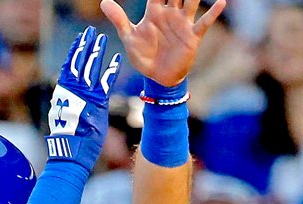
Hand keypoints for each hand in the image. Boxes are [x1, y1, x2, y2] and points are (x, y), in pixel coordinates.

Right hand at [45, 27, 120, 171]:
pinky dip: (110, 70)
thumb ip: (67, 102)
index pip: (69, 67)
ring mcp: (83, 96)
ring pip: (89, 68)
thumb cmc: (68, 138)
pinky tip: (116, 58)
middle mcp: (72, 91)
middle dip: (84, 46)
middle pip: (78, 62)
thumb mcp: (64, 116)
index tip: (79, 40)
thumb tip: (62, 95)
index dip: (74, 52)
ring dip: (95, 51)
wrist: (70, 152)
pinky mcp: (96, 103)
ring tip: (100, 38)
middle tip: (90, 32)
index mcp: (63, 93)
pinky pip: (104, 82)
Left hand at [102, 0, 226, 86]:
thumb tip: (104, 1)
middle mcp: (170, 14)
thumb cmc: (143, 55)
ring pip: (191, 2)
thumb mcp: (129, 37)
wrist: (157, 76)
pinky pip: (204, 22)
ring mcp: (183, 23)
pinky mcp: (192, 36)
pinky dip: (213, 13)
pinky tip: (220, 2)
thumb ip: (119, 19)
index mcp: (154, 12)